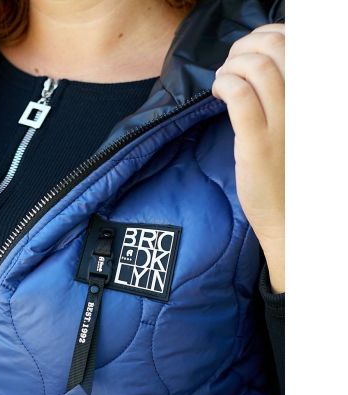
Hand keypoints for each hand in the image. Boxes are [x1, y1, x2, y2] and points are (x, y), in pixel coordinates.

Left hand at [212, 24, 284, 292]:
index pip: (298, 45)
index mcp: (317, 99)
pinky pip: (240, 95)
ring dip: (231, 65)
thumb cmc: (292, 176)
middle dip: (245, 46)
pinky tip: (217, 93)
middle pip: (277, 48)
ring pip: (257, 67)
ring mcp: (286, 123)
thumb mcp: (298, 130)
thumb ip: (287, 100)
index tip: (248, 51)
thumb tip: (260, 71)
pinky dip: (224, 84)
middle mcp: (308, 105)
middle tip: (231, 64)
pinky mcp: (259, 143)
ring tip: (223, 80)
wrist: (293, 218)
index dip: (268, 36)